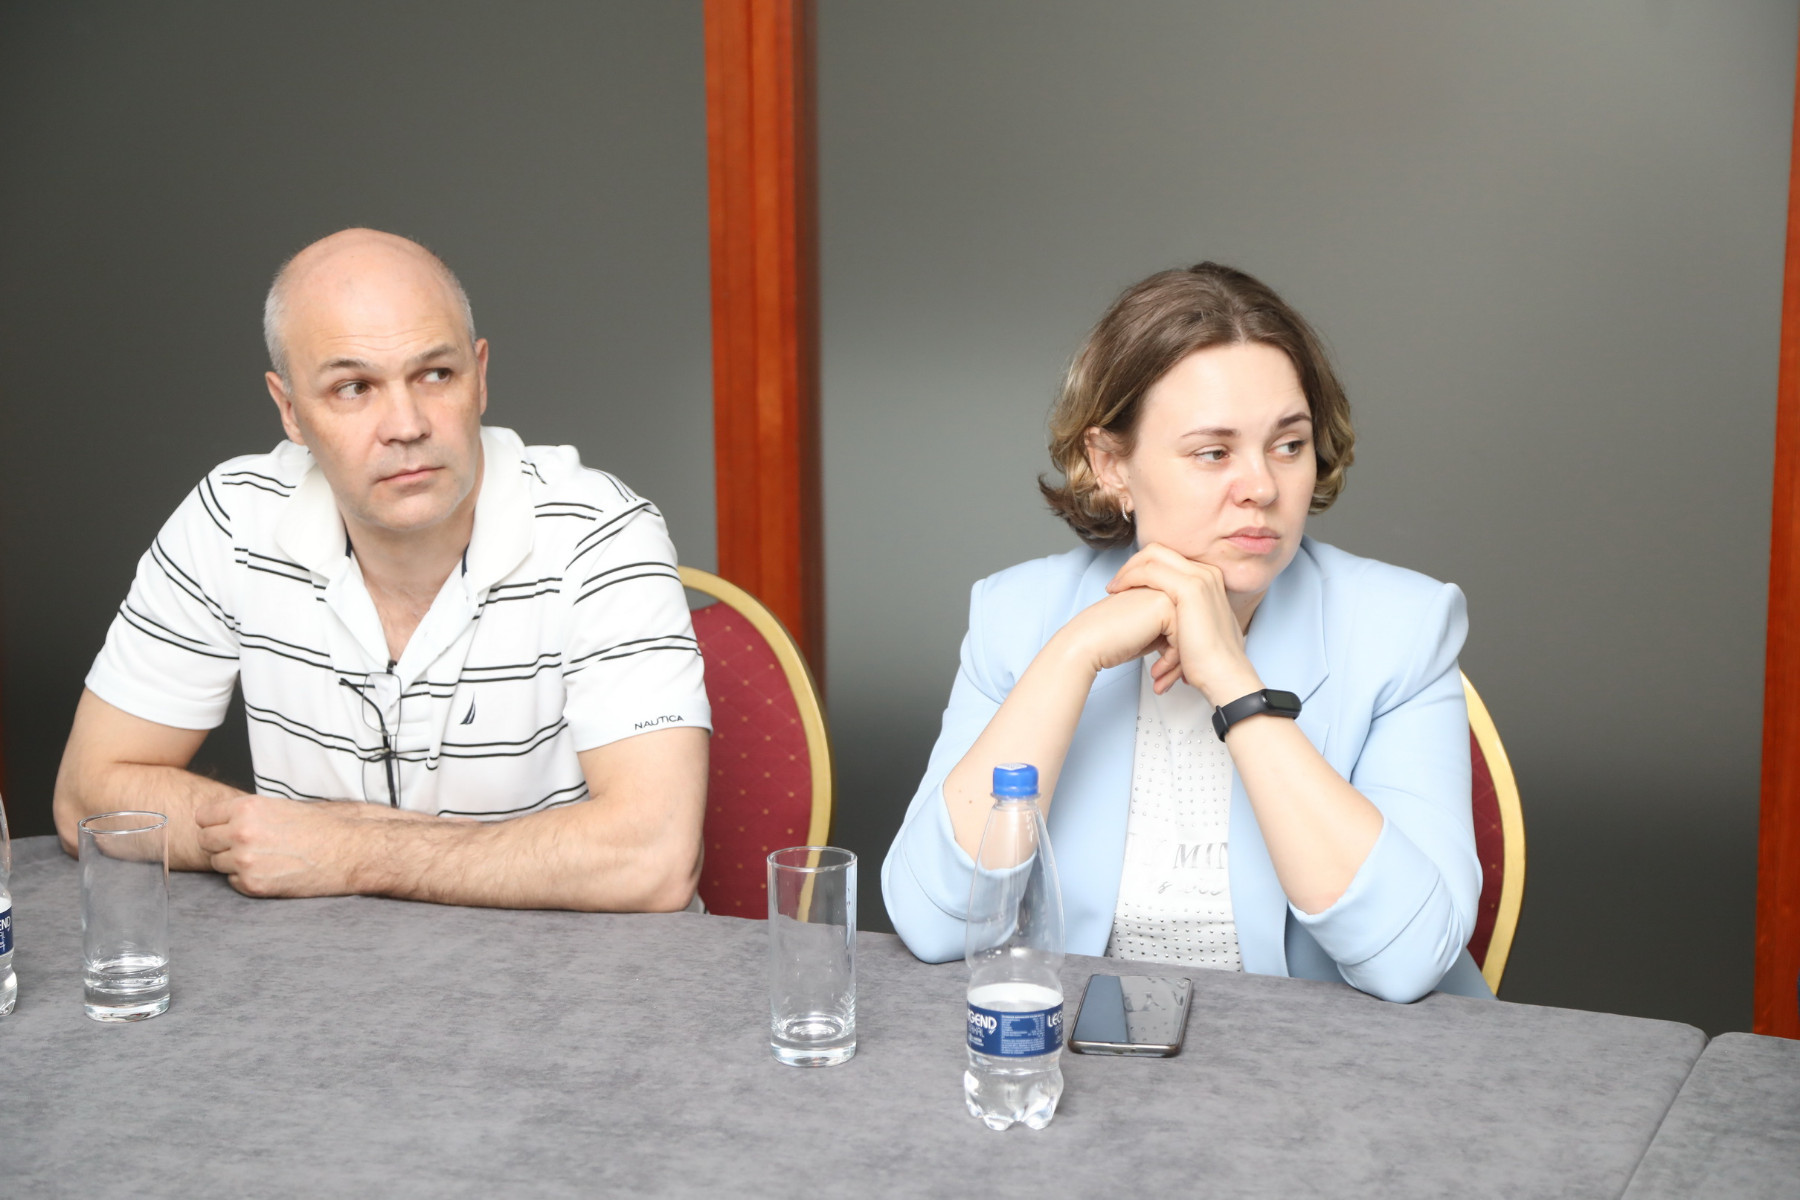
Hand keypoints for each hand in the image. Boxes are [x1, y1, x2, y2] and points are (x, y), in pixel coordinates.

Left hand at [194, 795, 381, 896]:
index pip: (203, 817)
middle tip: (245, 845)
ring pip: (217, 864)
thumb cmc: (320, 828)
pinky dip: (246, 879)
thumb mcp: (280, 807)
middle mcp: (241, 833)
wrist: (348, 851)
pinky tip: (270, 871)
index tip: (225, 827)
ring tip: (263, 857)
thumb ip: (247, 813)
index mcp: (246, 808)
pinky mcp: (253, 885)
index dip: (214, 822)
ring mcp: (245, 861)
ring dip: (233, 862)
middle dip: (220, 844)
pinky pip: (232, 882)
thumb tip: (219, 821)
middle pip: (205, 841)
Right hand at [1055, 584, 1177, 674]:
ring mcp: (1166, 592)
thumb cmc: (1111, 641)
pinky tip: (1157, 673)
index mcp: (1160, 589)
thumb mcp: (1147, 632)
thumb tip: (1189, 643)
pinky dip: (1172, 660)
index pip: (1183, 622)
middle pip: (1188, 626)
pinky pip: (1183, 637)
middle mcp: (1164, 587)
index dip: (1176, 650)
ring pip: (1189, 633)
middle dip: (1180, 658)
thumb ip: (1168, 628)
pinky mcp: (1165, 605)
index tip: (1165, 672)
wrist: (1088, 642)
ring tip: (1161, 679)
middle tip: (1166, 679)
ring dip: (1177, 662)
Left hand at [1106, 543, 1263, 704]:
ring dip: (1127, 571)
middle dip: (1132, 564)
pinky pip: (1149, 571)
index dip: (1143, 567)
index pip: (1168, 559)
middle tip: (1115, 584)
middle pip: (1159, 551)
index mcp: (1208, 579)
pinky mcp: (1190, 589)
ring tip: (1112, 589)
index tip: (1125, 584)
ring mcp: (1200, 578)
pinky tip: (1117, 592)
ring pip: (1152, 556)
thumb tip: (1164, 617)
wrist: (1224, 675)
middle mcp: (1206, 573)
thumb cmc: (1208, 660)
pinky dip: (1129, 578)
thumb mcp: (1196, 628)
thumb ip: (1183, 614)